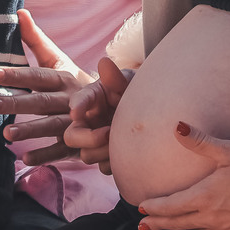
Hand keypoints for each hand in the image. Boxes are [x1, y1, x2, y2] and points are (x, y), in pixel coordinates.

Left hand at [0, 10, 93, 164]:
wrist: (115, 103)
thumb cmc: (74, 79)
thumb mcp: (58, 59)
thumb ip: (36, 39)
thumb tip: (19, 12)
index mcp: (63, 77)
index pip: (37, 75)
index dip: (16, 74)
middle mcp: (69, 98)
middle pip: (41, 101)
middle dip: (17, 103)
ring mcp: (75, 122)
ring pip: (52, 126)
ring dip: (31, 130)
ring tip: (6, 134)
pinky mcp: (77, 141)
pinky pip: (61, 150)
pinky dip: (45, 155)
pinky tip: (25, 159)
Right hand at [64, 57, 131, 174]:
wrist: (157, 113)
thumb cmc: (138, 92)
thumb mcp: (130, 82)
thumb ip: (116, 77)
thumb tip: (104, 62)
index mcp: (93, 98)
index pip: (80, 100)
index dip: (77, 105)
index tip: (76, 111)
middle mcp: (89, 121)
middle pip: (72, 136)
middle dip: (88, 138)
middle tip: (108, 132)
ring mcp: (96, 141)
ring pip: (87, 155)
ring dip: (104, 151)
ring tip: (124, 143)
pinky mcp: (106, 157)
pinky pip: (103, 167)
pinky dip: (114, 162)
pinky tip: (129, 154)